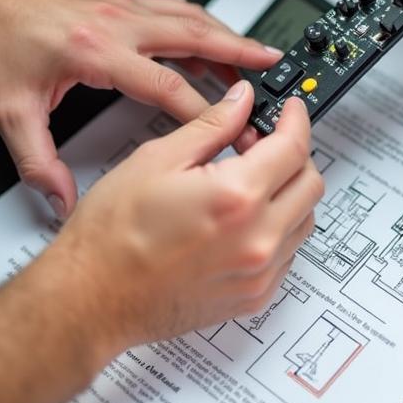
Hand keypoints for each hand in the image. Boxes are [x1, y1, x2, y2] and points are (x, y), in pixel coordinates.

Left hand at [0, 0, 281, 216]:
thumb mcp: (7, 108)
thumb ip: (35, 160)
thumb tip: (57, 199)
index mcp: (98, 53)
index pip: (169, 86)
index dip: (207, 114)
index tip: (234, 132)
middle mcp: (119, 24)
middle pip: (197, 38)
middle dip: (241, 55)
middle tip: (275, 68)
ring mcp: (124, 8)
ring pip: (191, 18)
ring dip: (227, 35)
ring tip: (256, 55)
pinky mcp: (121, 2)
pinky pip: (174, 9)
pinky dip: (201, 23)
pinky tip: (210, 35)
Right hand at [48, 84, 323, 356]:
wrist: (90, 300)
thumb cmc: (111, 236)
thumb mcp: (157, 159)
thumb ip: (211, 126)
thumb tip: (241, 101)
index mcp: (237, 197)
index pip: (294, 147)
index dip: (295, 120)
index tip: (290, 111)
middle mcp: (257, 239)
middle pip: (311, 184)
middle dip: (296, 155)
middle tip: (264, 144)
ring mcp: (258, 274)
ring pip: (304, 220)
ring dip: (289, 193)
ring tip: (250, 182)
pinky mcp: (253, 297)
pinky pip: (287, 254)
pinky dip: (278, 228)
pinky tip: (243, 219)